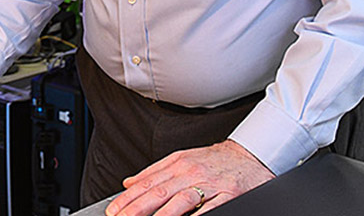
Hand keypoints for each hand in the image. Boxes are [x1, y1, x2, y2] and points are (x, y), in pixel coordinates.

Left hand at [105, 140, 273, 215]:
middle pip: (159, 192)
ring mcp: (209, 185)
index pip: (147, 183)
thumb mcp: (181, 159)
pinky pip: (210, 208)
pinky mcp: (228, 194)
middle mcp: (190, 173)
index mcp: (177, 164)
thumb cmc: (214, 160)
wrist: (249, 155)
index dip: (128, 198)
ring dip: (160, 215)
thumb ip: (154, 172)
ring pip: (180, 200)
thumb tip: (129, 183)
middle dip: (137, 208)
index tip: (114, 210)